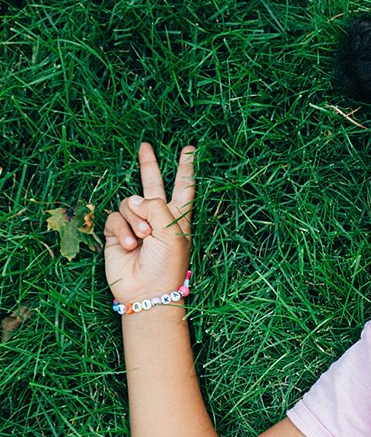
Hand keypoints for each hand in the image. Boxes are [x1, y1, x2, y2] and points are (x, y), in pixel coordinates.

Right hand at [104, 143, 195, 302]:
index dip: (185, 169)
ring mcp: (136, 224)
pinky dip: (122, 230)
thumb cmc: (167, 265)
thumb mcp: (171, 232)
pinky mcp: (117, 233)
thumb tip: (134, 199)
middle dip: (148, 165)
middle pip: (152, 185)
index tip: (189, 150)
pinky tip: (131, 245)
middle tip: (146, 146)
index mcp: (178, 217)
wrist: (147, 291)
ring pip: (129, 203)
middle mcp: (157, 217)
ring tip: (143, 239)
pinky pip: (114, 218)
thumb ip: (156, 207)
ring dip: (136, 219)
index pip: (183, 188)